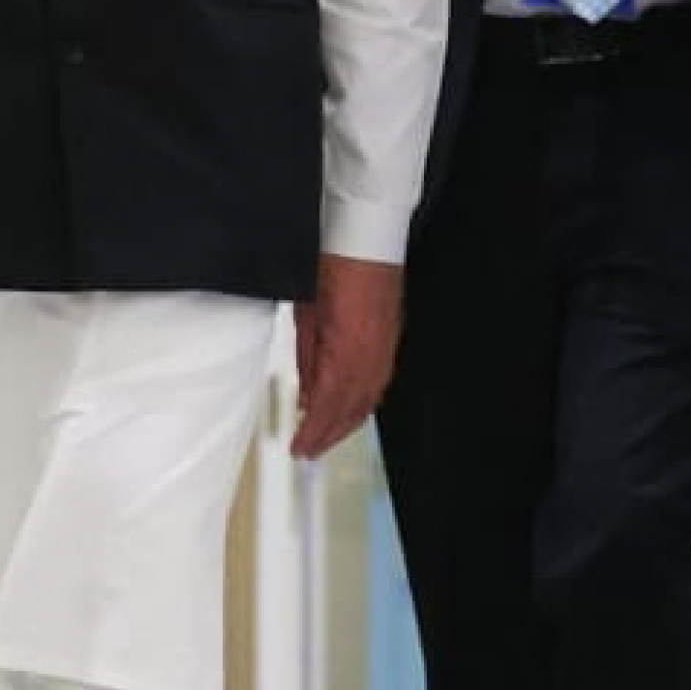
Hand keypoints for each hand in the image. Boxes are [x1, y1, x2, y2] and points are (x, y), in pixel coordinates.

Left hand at [291, 253, 403, 458]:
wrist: (365, 238)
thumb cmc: (332, 268)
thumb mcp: (306, 317)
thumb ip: (309, 361)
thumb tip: (308, 397)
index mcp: (346, 351)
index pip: (329, 405)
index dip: (314, 432)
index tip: (299, 448)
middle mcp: (371, 357)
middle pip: (351, 409)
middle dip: (330, 434)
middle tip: (309, 451)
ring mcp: (385, 350)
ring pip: (368, 399)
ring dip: (347, 422)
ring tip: (327, 436)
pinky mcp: (391, 341)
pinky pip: (379, 383)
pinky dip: (363, 402)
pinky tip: (352, 409)